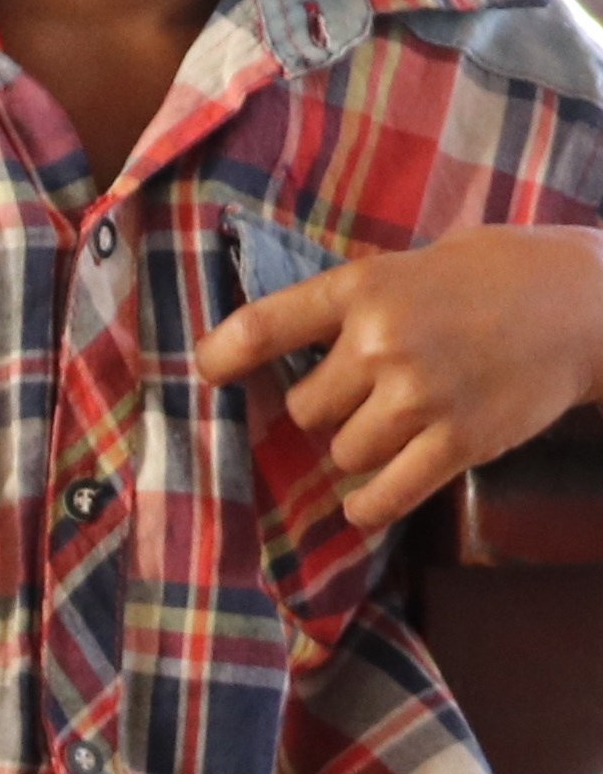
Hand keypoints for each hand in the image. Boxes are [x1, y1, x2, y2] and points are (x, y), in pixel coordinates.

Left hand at [194, 225, 602, 531]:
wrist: (583, 303)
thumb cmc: (489, 277)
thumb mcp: (408, 266)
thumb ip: (351, 304)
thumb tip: (276, 343)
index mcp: (362, 289)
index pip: (263, 327)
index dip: (222, 356)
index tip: (207, 373)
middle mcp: (381, 344)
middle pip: (305, 409)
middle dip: (325, 410)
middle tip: (358, 399)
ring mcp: (420, 396)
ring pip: (343, 453)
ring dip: (358, 449)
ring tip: (392, 428)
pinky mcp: (459, 442)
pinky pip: (387, 494)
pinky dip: (368, 507)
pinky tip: (362, 506)